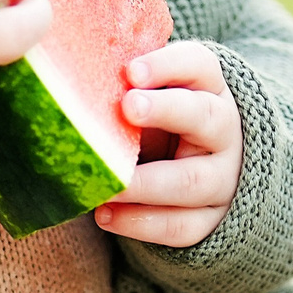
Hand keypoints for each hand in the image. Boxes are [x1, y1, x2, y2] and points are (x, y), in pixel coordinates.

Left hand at [93, 41, 239, 247]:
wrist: (208, 170)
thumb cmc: (165, 123)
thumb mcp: (156, 97)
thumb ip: (126, 86)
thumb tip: (69, 70)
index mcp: (209, 89)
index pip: (198, 66)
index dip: (168, 66)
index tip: (131, 70)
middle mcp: (223, 130)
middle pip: (204, 116)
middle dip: (165, 110)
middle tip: (127, 107)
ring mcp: (222, 178)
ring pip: (191, 180)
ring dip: (145, 183)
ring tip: (107, 183)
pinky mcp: (212, 219)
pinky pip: (182, 226)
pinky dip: (142, 223)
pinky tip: (106, 215)